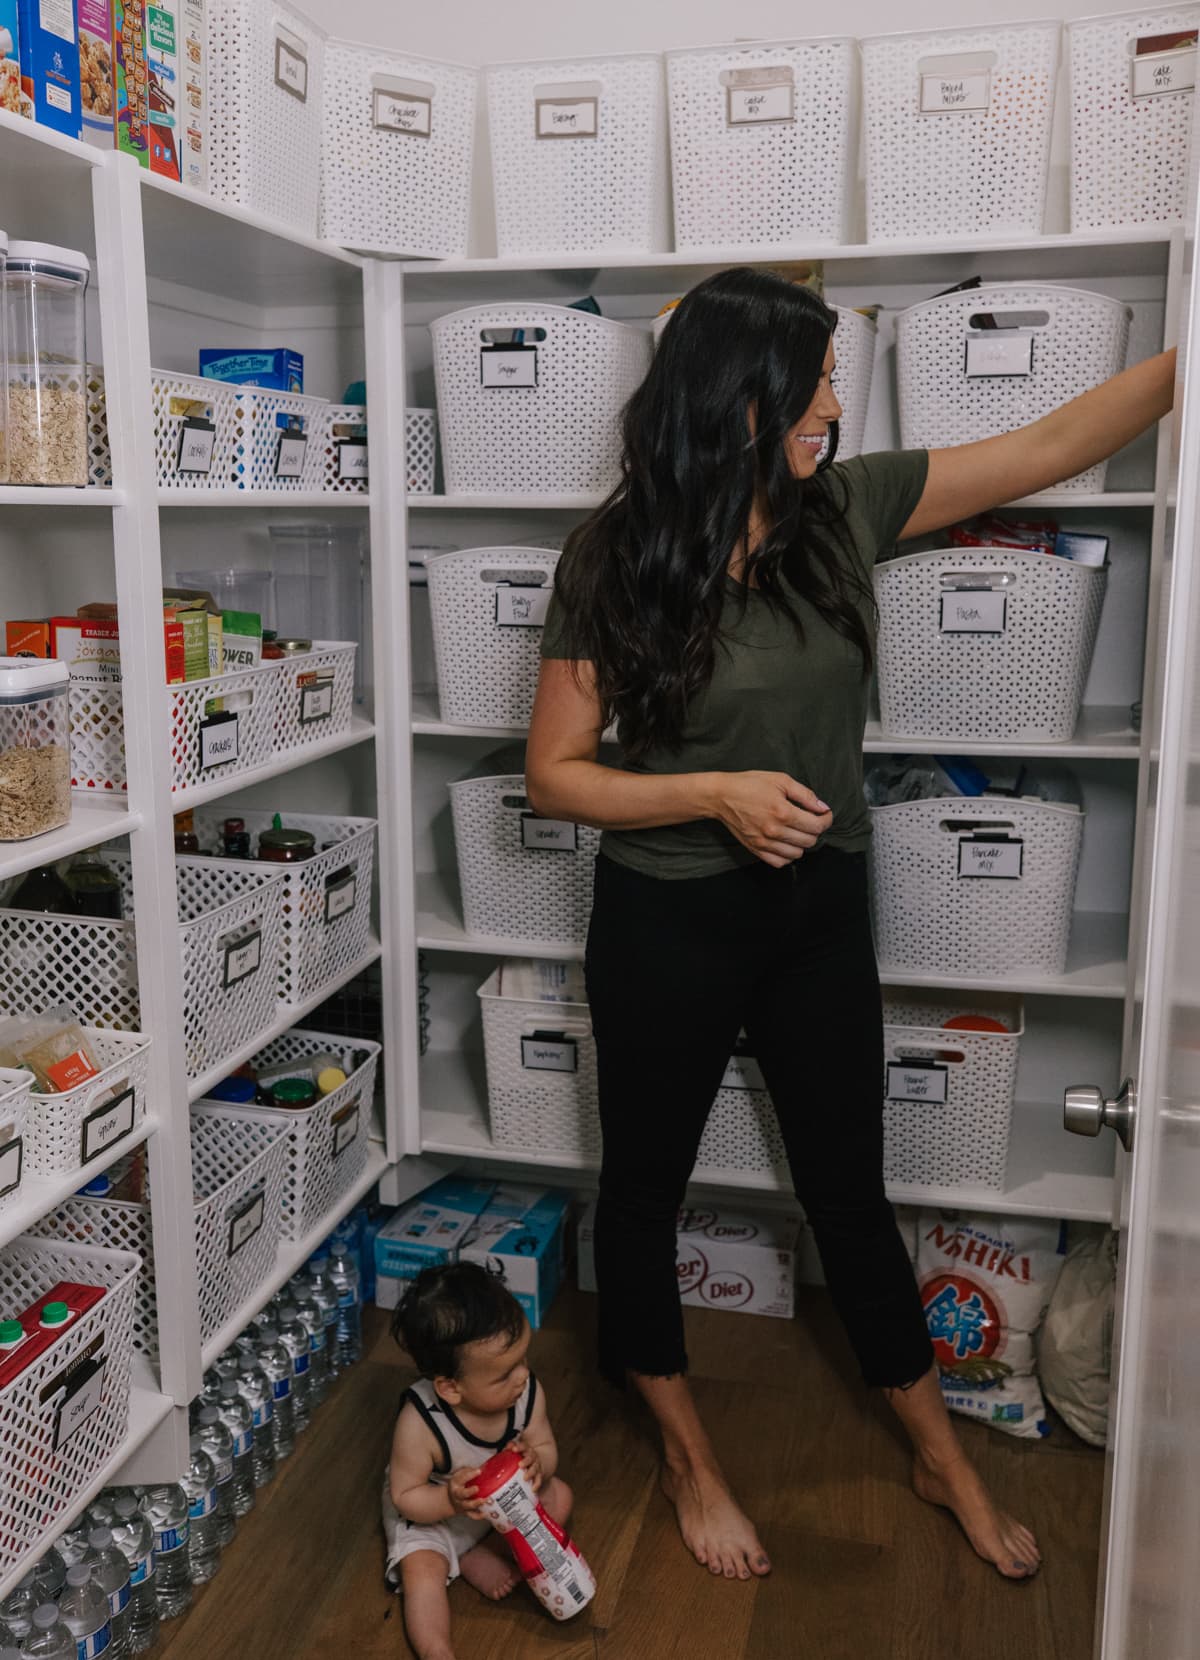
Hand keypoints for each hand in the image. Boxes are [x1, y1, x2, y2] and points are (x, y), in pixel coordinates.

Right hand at [448, 1465, 484, 1518]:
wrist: (450, 1499)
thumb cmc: (459, 1484)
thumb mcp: (460, 1474)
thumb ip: (469, 1471)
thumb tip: (482, 1468)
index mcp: (455, 1483)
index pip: (461, 1478)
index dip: (470, 1475)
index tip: (479, 1471)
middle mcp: (457, 1495)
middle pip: (462, 1494)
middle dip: (469, 1492)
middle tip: (477, 1488)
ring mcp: (462, 1505)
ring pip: (468, 1506)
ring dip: (476, 1503)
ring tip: (485, 1500)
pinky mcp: (466, 1512)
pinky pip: (472, 1516)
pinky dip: (479, 1516)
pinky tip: (486, 1513)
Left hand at [510, 1435, 542, 1492]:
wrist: (536, 1461)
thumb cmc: (522, 1456)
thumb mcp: (517, 1451)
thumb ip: (509, 1449)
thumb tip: (504, 1450)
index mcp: (526, 1450)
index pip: (523, 1446)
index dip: (519, 1447)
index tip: (514, 1449)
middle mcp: (532, 1457)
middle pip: (530, 1458)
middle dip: (526, 1461)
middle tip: (520, 1465)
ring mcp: (536, 1466)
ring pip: (535, 1468)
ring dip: (530, 1473)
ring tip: (525, 1478)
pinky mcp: (539, 1474)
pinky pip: (538, 1480)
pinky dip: (536, 1484)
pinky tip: (533, 1489)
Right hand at [711, 772, 832, 868]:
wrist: (721, 796)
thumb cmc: (749, 784)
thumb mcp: (780, 780)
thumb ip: (805, 794)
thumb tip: (822, 807)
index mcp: (783, 812)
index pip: (817, 825)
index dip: (826, 820)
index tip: (824, 814)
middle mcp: (774, 830)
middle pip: (810, 841)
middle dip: (815, 830)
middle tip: (810, 819)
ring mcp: (764, 842)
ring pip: (797, 854)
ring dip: (801, 843)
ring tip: (796, 830)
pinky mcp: (755, 849)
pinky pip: (780, 862)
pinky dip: (787, 855)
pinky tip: (785, 842)